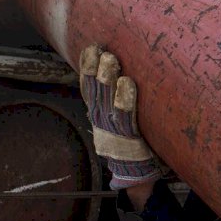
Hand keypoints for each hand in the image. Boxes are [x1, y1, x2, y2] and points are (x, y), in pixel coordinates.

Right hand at [79, 44, 160, 190]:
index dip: (87, 67)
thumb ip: (116, 97)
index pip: (88, 85)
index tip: (91, 48)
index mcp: (97, 111)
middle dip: (97, 68)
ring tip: (112, 61)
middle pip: (95, 89)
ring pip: (107, 99)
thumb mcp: (116, 117)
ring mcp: (112, 128)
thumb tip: (120, 69)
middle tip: (102, 50)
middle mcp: (101, 118)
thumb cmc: (129, 139)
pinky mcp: (128, 138)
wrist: (133, 172)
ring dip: (108, 79)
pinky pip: (125, 116)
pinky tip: (127, 83)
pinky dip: (125, 99)